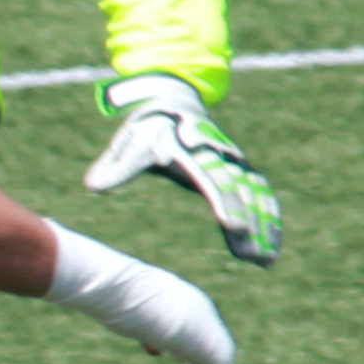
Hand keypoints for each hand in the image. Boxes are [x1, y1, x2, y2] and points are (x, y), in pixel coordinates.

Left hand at [81, 72, 281, 266]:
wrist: (174, 101)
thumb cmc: (148, 127)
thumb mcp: (130, 143)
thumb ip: (116, 166)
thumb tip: (93, 186)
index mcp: (193, 151)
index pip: (212, 180)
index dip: (225, 204)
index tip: (232, 227)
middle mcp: (219, 156)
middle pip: (239, 192)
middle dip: (249, 222)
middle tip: (253, 256)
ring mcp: (233, 162)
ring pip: (255, 195)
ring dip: (264, 227)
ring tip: (266, 262)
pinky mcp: (240, 170)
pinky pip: (261, 195)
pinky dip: (269, 220)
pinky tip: (270, 250)